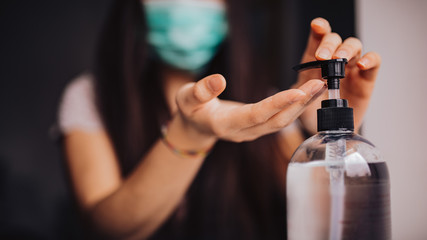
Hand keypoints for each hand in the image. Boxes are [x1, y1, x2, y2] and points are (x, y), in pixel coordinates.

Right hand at [173, 74, 325, 144]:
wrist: (196, 126)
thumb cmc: (190, 109)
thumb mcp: (187, 97)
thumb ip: (201, 90)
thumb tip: (219, 79)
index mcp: (226, 125)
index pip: (257, 115)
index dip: (277, 104)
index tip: (298, 92)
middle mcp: (244, 132)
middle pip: (277, 121)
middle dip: (299, 104)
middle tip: (318, 83)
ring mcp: (253, 132)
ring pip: (283, 121)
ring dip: (302, 105)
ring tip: (319, 85)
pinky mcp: (259, 127)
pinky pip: (281, 118)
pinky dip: (296, 106)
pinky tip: (307, 93)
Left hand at [294, 17, 380, 133]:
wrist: (325, 127)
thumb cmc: (311, 109)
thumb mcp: (301, 98)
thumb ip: (303, 90)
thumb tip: (308, 85)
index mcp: (315, 60)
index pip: (318, 38)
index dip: (319, 29)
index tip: (317, 27)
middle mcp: (334, 59)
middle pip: (336, 40)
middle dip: (329, 45)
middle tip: (322, 57)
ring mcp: (351, 66)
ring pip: (354, 46)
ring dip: (346, 50)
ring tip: (340, 59)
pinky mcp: (366, 77)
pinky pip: (374, 61)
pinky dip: (370, 59)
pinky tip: (362, 65)